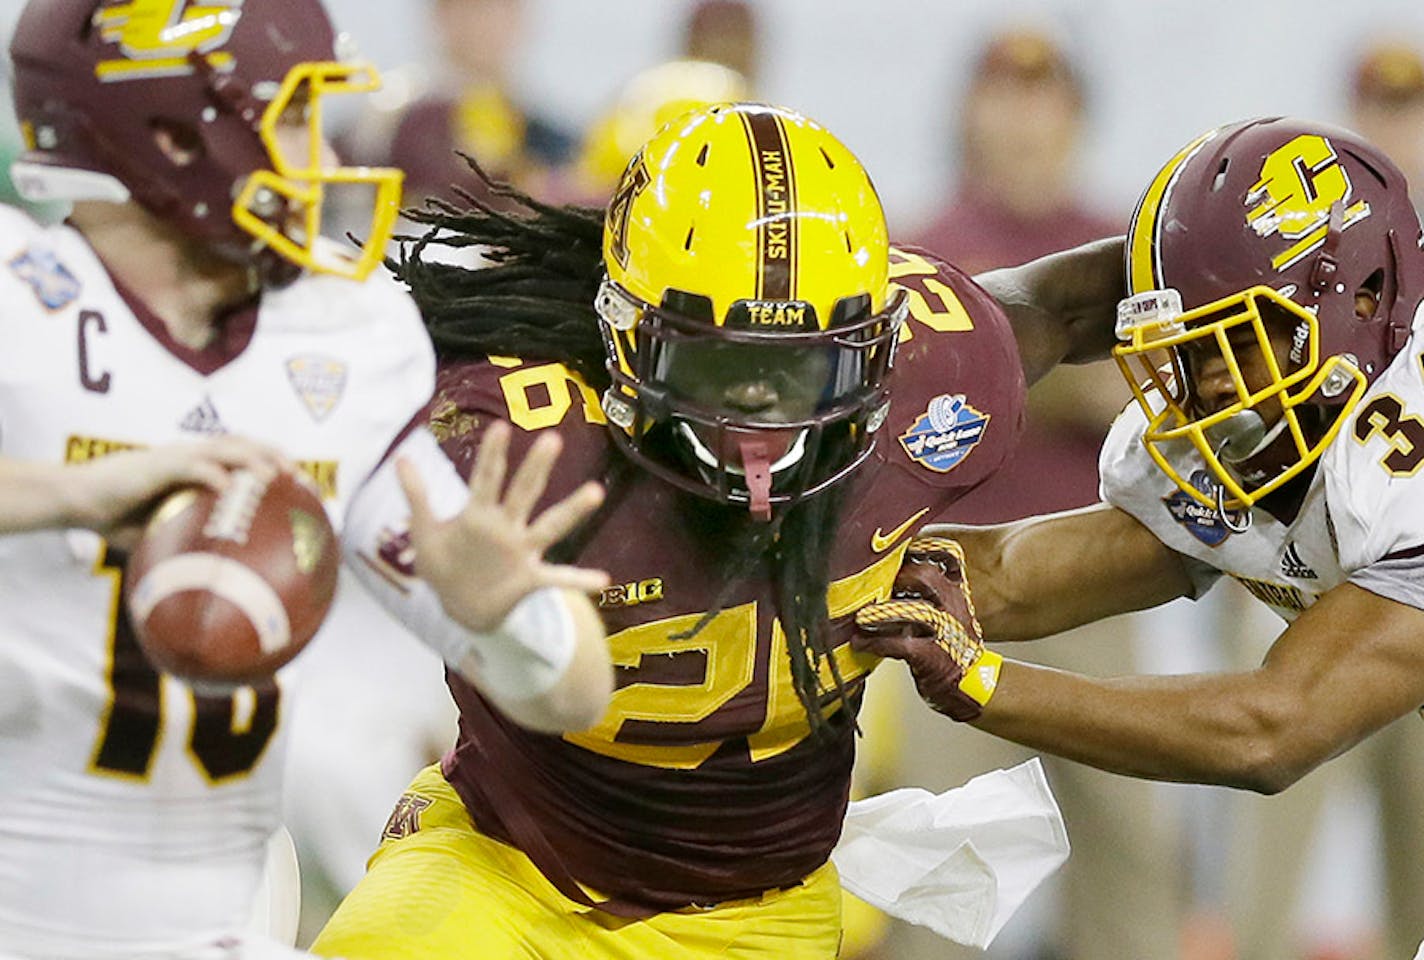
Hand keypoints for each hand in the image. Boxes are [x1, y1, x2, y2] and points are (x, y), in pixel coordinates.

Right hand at [65, 435, 289, 536]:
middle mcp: (194, 456)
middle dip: (278, 458)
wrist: (77, 499)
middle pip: (247, 446)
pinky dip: (216, 475)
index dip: (277, 469)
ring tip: (277, 476)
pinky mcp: (159, 464)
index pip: (246, 460)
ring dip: (255, 459)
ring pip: (227, 448)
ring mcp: (178, 457)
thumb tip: (215, 585)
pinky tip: (232, 489)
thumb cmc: (118, 517)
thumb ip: (187, 545)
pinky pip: (194, 466)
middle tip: (304, 482)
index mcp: (199, 468)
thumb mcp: (161, 534)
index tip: (304, 490)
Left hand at [396, 420, 609, 631]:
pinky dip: (580, 580)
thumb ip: (416, 496)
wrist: (461, 606)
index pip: (487, 478)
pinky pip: (559, 579)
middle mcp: (506, 528)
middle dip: (536, 467)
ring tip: (595, 492)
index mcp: (479, 515)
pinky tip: (603, 581)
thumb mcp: (425, 531)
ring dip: (572, 511)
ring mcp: (522, 553)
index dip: (492, 454)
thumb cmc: (444, 564)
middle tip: (552, 438)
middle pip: (524, 491)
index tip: (501, 426)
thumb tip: (400, 458)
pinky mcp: (530, 579)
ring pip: (550, 526)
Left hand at [851, 536, 1001, 720]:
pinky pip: (902, 645)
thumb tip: (880, 569)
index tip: (894, 544)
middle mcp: (952, 606)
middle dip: (895, 576)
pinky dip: (876, 643)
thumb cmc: (946, 643)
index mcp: (955, 589)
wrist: (972, 684)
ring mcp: (945, 631)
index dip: (922, 545)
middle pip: (926, 576)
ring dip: (881, 613)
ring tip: (859, 617)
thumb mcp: (942, 609)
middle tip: (870, 582)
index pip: (947, 555)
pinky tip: (859, 643)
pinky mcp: (933, 658)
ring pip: (914, 611)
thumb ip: (919, 589)